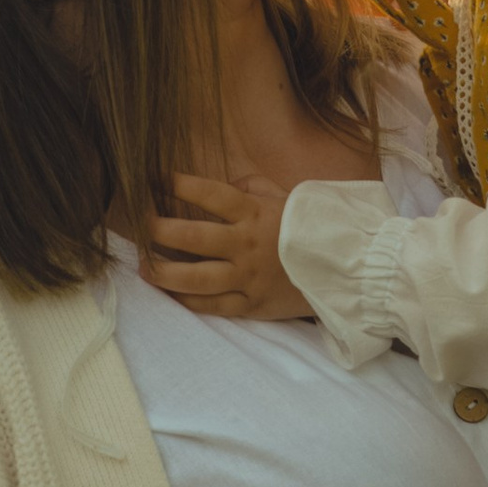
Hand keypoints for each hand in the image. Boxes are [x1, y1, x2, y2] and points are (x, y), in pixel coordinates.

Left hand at [144, 170, 307, 318]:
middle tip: (139, 225)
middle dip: (158, 230)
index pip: (210, 194)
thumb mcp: (287, 197)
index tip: (153, 179)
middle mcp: (247, 245)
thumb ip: (253, 187)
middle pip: (192, 237)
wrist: (348, 270)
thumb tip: (225, 185)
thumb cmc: (312, 230)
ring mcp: (248, 277)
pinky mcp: (252, 305)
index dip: (178, 185)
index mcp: (256, 213)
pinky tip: (170, 294)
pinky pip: (213, 306)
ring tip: (143, 268)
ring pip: (196, 278)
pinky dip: (188, 301)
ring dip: (164, 272)